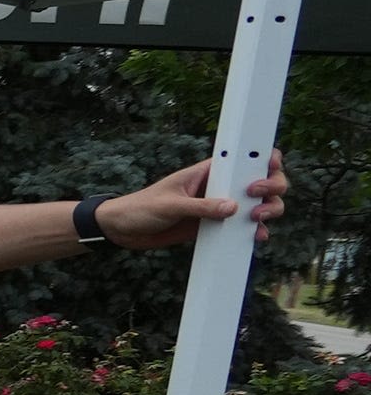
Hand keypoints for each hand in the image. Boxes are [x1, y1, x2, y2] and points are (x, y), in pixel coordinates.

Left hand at [100, 154, 289, 247]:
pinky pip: (243, 227)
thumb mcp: (169, 205)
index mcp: (208, 171)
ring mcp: (220, 206)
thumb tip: (233, 208)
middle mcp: (219, 186)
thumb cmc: (141, 207)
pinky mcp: (215, 226)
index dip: (264, 157)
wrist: (123, 230)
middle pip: (262, 180)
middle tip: (256, 196)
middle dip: (271, 186)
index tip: (268, 167)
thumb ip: (200, 207)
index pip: (244, 157)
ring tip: (256, 220)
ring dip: (268, 209)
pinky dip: (254, 231)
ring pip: (259, 204)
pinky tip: (256, 237)